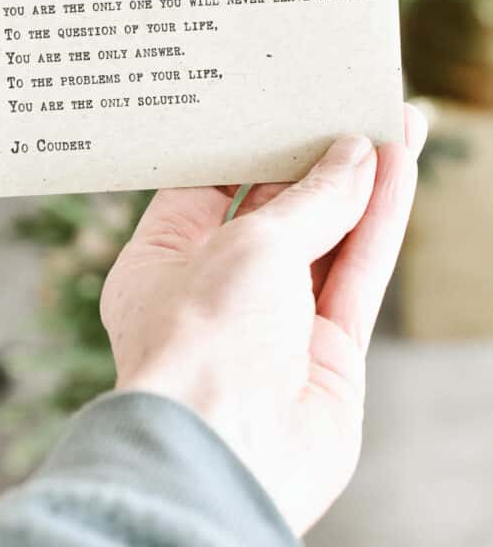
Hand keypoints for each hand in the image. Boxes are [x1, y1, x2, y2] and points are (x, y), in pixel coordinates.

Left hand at [100, 104, 426, 536]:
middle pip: (274, 212)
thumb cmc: (202, 343)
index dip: (247, 147)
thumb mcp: (251, 244)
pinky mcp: (326, 353)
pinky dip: (379, 222)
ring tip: (392, 124)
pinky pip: (356, 273)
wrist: (229, 455)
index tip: (279, 106)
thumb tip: (354, 158)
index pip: (205, 188)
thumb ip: (310, 202)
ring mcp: (273, 324)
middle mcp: (215, 291)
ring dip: (360, 184)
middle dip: (314, 162)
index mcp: (162, 263)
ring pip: (326, 238)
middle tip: (346, 107)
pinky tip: (399, 171)